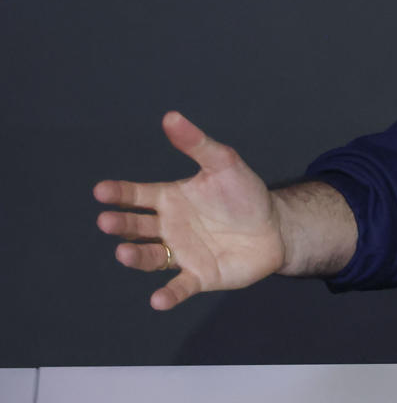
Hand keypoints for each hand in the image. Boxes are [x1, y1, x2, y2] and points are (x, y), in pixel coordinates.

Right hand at [94, 111, 286, 309]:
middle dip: (120, 224)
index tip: (101, 191)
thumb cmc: (245, 195)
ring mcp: (181, 253)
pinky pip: (179, 287)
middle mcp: (169, 228)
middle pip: (136, 227)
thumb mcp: (224, 163)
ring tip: (124, 252)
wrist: (276, 227)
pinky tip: (158, 300)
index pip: (137, 196)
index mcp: (170, 199)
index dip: (119, 193)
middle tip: (106, 220)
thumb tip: (171, 116)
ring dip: (135, 256)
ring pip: (150, 256)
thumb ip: (197, 143)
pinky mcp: (198, 276)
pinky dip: (168, 295)